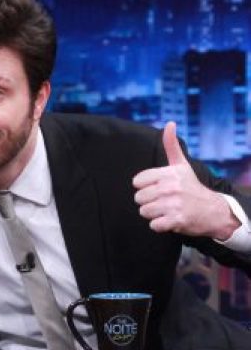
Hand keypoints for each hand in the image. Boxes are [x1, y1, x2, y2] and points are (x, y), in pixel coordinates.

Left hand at [132, 121, 239, 239]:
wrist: (213, 210)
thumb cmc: (191, 187)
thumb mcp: (181, 165)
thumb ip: (171, 146)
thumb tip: (170, 123)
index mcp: (169, 173)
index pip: (137, 182)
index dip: (145, 187)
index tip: (158, 187)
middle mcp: (170, 187)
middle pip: (139, 198)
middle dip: (149, 201)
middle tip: (164, 200)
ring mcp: (173, 204)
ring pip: (144, 211)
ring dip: (153, 214)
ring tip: (166, 209)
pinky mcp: (176, 220)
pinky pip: (153, 225)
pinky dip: (159, 225)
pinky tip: (170, 219)